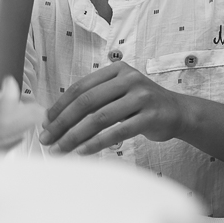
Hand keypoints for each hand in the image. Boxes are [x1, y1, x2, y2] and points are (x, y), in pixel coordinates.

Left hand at [39, 62, 186, 154]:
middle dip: (62, 123)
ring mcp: (143, 96)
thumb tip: (55, 119)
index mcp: (118, 70)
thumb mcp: (120, 92)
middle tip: (47, 140)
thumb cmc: (142, 105)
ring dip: (75, 136)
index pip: (81, 87)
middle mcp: (130, 79)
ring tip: (60, 150)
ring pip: (100, 118)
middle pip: (87, 102)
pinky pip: (118, 131)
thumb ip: (95, 99)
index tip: (45, 124)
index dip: (59, 106)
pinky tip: (82, 152)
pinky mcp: (151, 116)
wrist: (178, 112)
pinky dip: (96, 143)